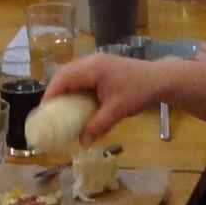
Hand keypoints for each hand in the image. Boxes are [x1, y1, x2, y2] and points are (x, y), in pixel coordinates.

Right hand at [43, 53, 167, 143]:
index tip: (44, 112)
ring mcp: (97, 63)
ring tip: (60, 110)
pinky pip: (81, 76)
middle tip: (50, 113)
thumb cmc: (139, 92)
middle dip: (55, 92)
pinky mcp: (102, 67)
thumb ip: (97, 126)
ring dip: (65, 90)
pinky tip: (77, 103)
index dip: (50, 94)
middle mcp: (91, 62)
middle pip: (64, 74)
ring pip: (72, 74)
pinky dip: (75, 88)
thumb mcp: (117, 111)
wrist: (161, 80)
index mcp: (92, 68)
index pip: (62, 78)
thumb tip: (82, 142)